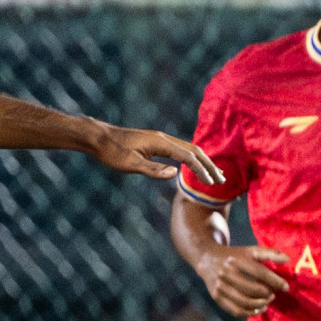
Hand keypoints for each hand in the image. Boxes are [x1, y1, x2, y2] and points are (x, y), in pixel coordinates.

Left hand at [92, 123, 224, 183]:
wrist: (98, 137)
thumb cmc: (111, 152)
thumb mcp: (130, 164)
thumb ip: (153, 169)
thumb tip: (175, 174)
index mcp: (161, 143)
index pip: (188, 157)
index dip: (201, 170)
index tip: (212, 183)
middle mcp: (164, 139)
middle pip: (194, 150)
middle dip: (209, 165)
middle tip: (222, 180)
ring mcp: (161, 139)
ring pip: (189, 148)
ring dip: (203, 161)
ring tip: (214, 173)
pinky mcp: (156, 142)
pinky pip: (181, 149)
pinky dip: (193, 158)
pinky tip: (193, 166)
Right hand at [192, 244, 290, 318]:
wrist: (207, 259)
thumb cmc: (235, 255)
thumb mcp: (251, 250)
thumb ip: (270, 253)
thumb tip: (288, 259)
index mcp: (238, 260)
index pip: (259, 272)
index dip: (274, 281)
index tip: (286, 287)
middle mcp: (227, 273)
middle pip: (251, 289)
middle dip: (266, 294)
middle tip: (274, 295)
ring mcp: (220, 286)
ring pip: (243, 301)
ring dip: (259, 305)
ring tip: (267, 303)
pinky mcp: (216, 297)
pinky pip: (234, 310)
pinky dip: (248, 313)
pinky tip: (258, 310)